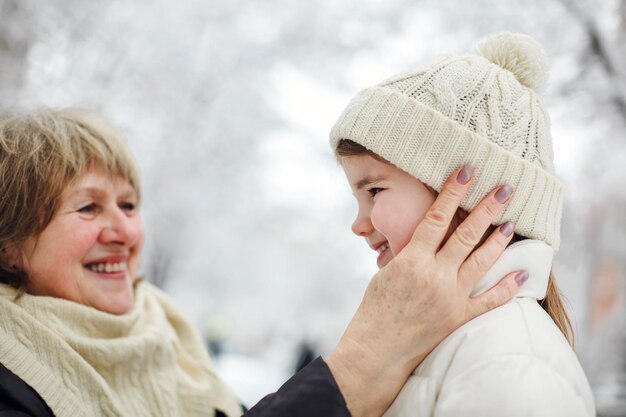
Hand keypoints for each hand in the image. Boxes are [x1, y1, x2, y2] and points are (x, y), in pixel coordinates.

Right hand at [326, 165, 524, 416]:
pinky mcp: (459, 317)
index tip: (467, 170)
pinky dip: (508, 286)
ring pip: (482, 260)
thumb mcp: (386, 273)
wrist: (377, 349)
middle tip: (505, 187)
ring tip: (511, 222)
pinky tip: (522, 272)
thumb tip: (426, 237)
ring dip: (498, 239)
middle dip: (487, 207)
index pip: (436, 217)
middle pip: (466, 233)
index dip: (452, 191)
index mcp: (412, 260)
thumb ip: (409, 254)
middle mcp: (435, 275)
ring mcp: (451, 297)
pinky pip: (490, 300)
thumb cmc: (375, 309)